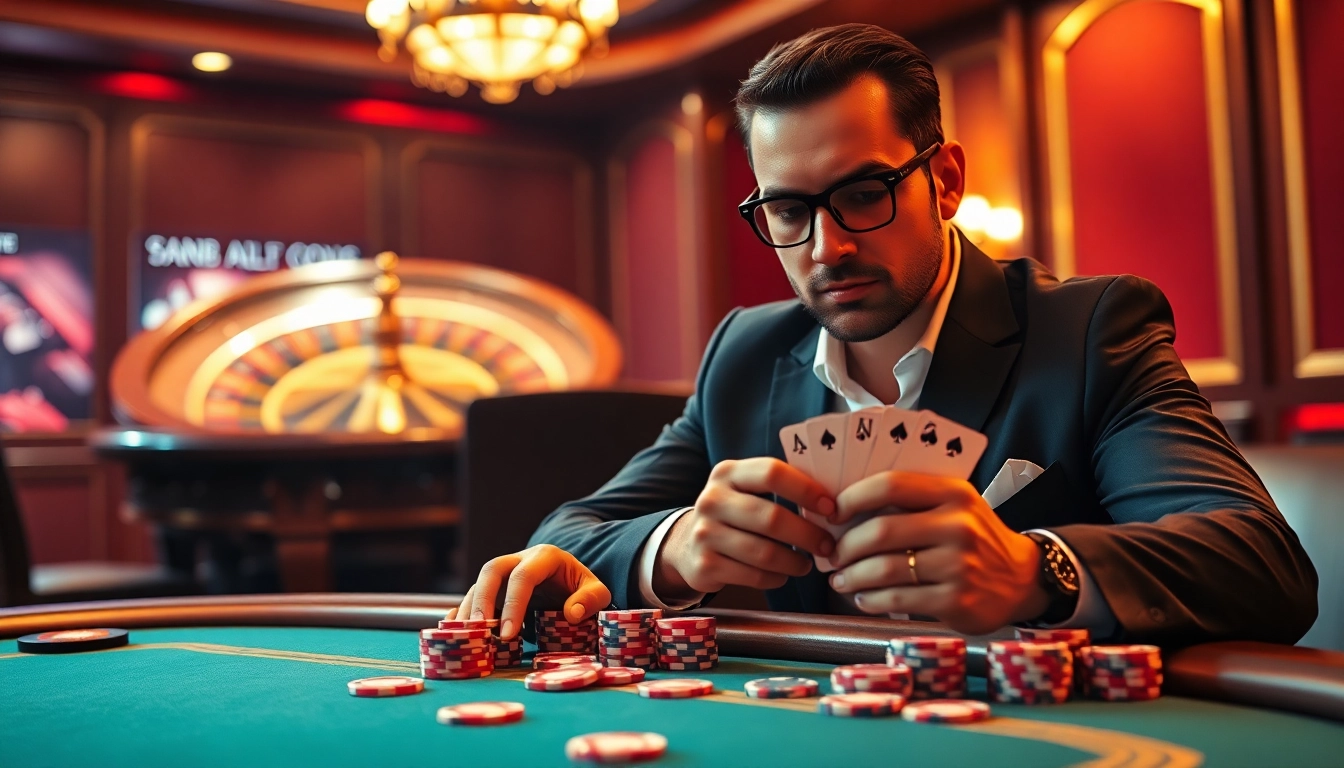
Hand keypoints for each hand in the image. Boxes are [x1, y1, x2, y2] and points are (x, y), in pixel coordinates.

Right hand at [446, 544, 610, 640]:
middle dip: (481, 601)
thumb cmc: (582, 588)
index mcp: (544, 557)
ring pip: (477, 584)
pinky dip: (462, 611)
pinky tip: (454, 629)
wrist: (569, 580)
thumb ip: (591, 599)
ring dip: (469, 610)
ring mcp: (503, 572)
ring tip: (466, 638)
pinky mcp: (493, 587)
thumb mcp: (598, 591)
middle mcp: (518, 560)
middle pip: (490, 571)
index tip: (507, 635)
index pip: (522, 577)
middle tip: (479, 631)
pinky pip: (471, 595)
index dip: (512, 604)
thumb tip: (571, 613)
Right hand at [655, 458, 836, 598]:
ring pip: (765, 553)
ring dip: (795, 561)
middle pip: (771, 518)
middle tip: (828, 545)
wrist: (687, 544)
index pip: (772, 473)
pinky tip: (782, 574)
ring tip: (806, 564)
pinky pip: (753, 576)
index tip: (830, 507)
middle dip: (808, 534)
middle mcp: (712, 500)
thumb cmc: (733, 515)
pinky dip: (775, 578)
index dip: (806, 490)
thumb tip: (831, 502)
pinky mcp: (704, 566)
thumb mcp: (745, 490)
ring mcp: (704, 534)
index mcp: (727, 473)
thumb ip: (778, 487)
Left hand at [827, 471, 1047, 634]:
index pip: (891, 485)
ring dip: (852, 577)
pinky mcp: (955, 601)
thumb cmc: (974, 538)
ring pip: (884, 569)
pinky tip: (864, 598)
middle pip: (881, 531)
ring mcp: (958, 566)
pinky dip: (870, 600)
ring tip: (841, 579)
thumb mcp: (955, 506)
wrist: (1022, 579)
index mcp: (954, 493)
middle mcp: (958, 526)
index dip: (852, 498)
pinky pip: (896, 600)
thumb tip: (845, 508)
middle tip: (833, 555)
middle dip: (846, 546)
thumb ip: (913, 500)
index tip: (833, 512)